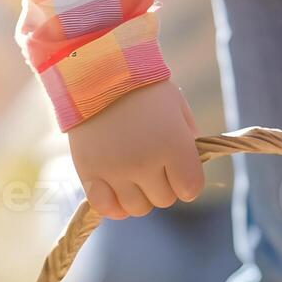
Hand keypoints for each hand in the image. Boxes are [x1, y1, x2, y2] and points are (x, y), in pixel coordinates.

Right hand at [67, 81, 204, 219]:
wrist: (97, 72)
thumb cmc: (142, 87)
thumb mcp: (176, 108)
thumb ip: (187, 141)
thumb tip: (186, 172)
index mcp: (173, 146)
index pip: (191, 189)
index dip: (187, 181)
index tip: (179, 168)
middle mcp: (145, 163)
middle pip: (164, 200)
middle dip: (163, 185)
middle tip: (152, 163)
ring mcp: (116, 171)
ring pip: (137, 208)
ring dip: (139, 195)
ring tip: (133, 174)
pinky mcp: (90, 174)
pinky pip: (106, 208)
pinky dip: (114, 206)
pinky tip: (115, 191)